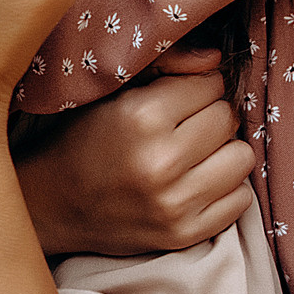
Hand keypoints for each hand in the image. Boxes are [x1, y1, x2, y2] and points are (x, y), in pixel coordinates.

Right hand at [17, 47, 255, 255]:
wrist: (52, 203)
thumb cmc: (84, 138)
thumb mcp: (114, 90)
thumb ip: (168, 63)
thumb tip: (217, 58)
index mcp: (142, 117)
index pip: (212, 84)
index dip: (198, 87)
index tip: (178, 99)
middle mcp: (161, 162)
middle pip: (228, 119)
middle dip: (211, 117)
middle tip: (184, 127)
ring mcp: (175, 204)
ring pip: (242, 158)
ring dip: (223, 152)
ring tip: (194, 155)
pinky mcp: (184, 234)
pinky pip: (240, 201)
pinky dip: (224, 189)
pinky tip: (196, 183)